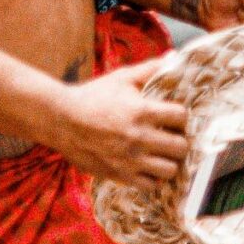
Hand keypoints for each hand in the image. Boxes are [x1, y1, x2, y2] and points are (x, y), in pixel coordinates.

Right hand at [51, 57, 187, 186]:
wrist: (62, 120)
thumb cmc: (93, 96)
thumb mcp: (122, 77)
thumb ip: (150, 69)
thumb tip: (173, 56)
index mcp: (143, 111)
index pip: (182, 117)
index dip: (181, 115)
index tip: (174, 116)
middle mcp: (140, 138)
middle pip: (181, 147)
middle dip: (180, 140)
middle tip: (172, 136)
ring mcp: (130, 160)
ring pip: (169, 171)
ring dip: (169, 161)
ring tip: (162, 154)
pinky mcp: (119, 175)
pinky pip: (149, 186)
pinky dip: (152, 178)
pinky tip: (147, 166)